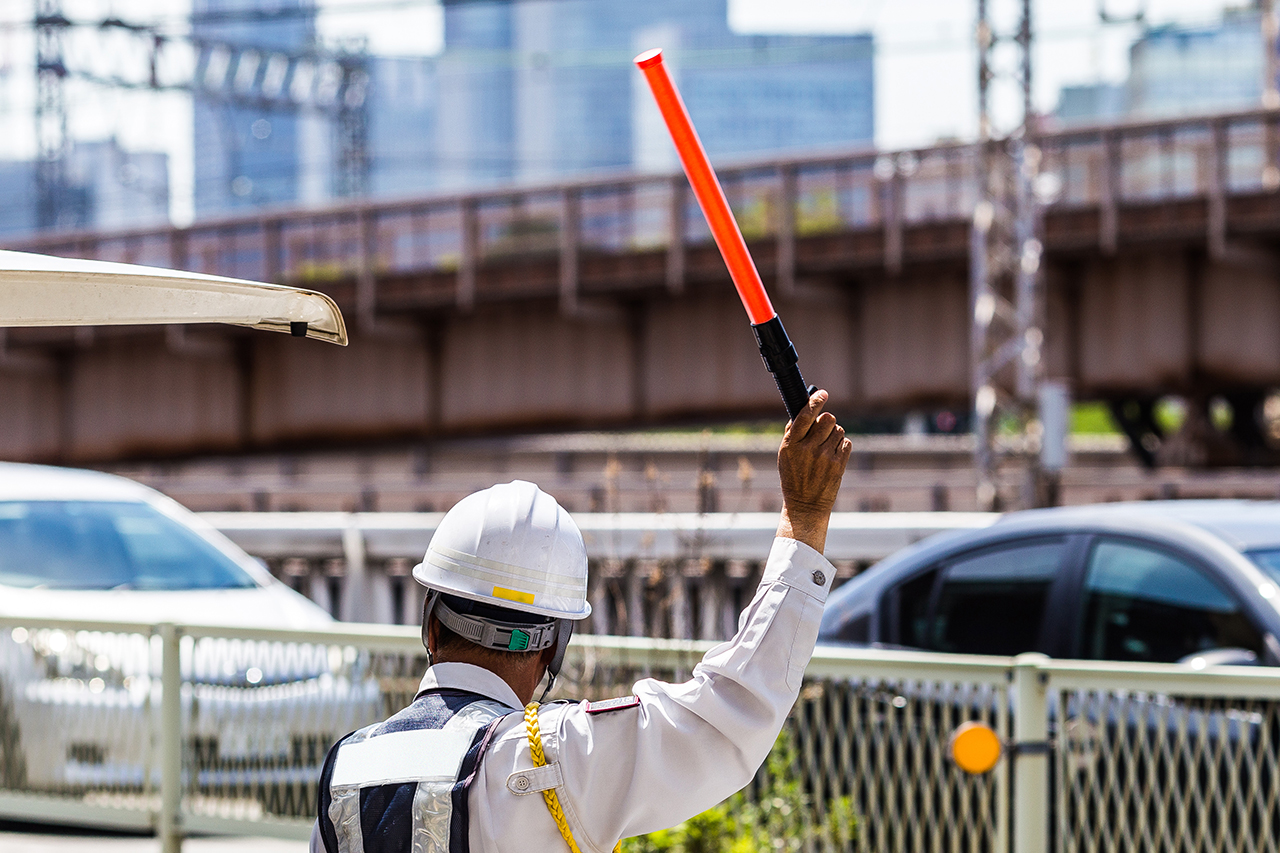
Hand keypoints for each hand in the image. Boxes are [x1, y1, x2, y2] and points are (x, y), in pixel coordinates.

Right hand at [776, 389, 851, 553]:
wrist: (805, 505)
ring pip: (838, 430)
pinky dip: (841, 446)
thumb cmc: (794, 476)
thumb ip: (793, 432)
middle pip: (828, 419)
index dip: (816, 401)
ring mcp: (824, 457)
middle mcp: (808, 448)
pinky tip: (832, 456)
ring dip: (834, 435)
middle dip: (827, 421)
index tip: (823, 393)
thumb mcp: (785, 455)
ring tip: (825, 448)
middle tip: (823, 430)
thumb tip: (804, 408)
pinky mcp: (838, 465)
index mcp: (791, 444)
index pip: (805, 414)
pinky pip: (846, 443)